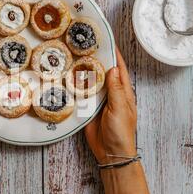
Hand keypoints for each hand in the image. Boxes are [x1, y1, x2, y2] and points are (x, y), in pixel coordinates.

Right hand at [85, 48, 136, 164]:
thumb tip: (113, 68)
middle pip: (103, 72)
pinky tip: (69, 78)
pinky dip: (76, 87)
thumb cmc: (121, 133)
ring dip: (84, 72)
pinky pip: (82, 95)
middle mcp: (111, 93)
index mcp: (123, 92)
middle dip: (96, 60)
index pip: (119, 68)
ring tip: (74, 58)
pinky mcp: (88, 108)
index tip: (107, 40)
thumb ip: (116, 89)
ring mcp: (99, 100)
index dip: (114, 54)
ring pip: (91, 82)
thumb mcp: (120, 109)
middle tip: (84, 46)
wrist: (110, 153)